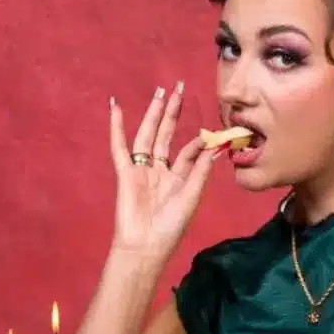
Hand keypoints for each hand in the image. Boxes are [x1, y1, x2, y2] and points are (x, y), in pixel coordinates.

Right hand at [108, 83, 217, 260]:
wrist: (146, 245)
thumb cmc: (171, 226)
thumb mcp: (192, 197)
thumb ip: (201, 171)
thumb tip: (216, 147)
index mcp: (178, 178)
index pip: (189, 151)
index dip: (200, 141)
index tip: (211, 130)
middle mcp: (160, 170)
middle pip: (166, 135)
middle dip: (173, 113)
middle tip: (179, 88)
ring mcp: (141, 170)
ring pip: (147, 135)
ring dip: (153, 114)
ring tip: (160, 93)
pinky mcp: (125, 173)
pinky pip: (120, 146)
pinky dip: (117, 127)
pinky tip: (116, 108)